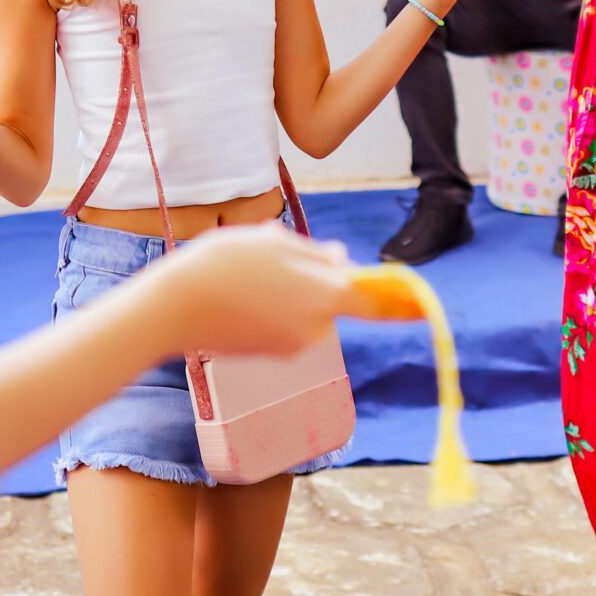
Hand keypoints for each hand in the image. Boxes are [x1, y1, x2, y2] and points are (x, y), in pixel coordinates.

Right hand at [161, 222, 393, 354]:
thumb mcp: (272, 242)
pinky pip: (286, 324)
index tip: (421, 303)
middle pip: (333, 297)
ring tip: (246, 277)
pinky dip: (272, 310)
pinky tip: (240, 298)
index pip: (374, 299)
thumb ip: (314, 254)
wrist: (174, 308)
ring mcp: (294, 343)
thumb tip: (342, 261)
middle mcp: (317, 324)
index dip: (398, 299)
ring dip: (289, 293)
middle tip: (271, 261)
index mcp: (325, 292)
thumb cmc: (223, 264)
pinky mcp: (272, 353)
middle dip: (315, 280)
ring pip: (306, 308)